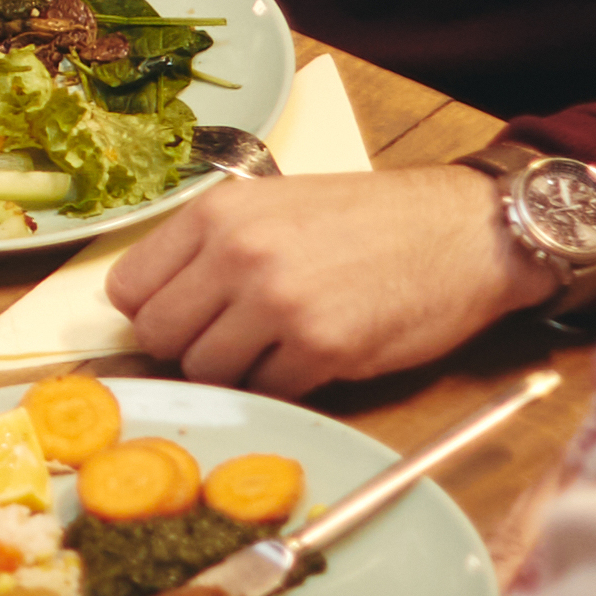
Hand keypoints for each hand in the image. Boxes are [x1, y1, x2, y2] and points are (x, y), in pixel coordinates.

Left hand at [101, 166, 532, 396]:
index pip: (129, 288)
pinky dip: (284, 385)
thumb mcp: (275, 206)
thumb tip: (152, 310)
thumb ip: (211, 249)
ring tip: (278, 346)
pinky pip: (266, 390)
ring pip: (205, 372)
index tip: (184, 317)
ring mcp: (279, 302)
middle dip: (189, 348)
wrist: (466, 231)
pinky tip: (316, 355)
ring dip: (235, 371)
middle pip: (159, 337)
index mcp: (219, 214)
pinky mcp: (322, 348)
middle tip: (233, 339)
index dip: (154, 311)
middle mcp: (239, 254)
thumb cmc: (372, 220)